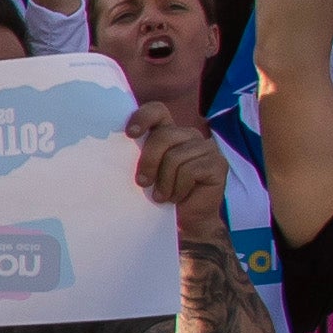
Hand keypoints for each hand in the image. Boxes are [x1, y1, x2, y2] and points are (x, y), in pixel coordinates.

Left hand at [129, 104, 222, 225]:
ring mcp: (207, 148)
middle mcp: (190, 135)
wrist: (185, 222)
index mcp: (170, 132)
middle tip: (142, 183)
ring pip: (175, 157)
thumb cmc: (161, 196)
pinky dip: (178, 188)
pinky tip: (178, 197)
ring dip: (164, 182)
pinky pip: (190, 171)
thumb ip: (138, 155)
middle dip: (148, 161)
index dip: (143, 117)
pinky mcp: (218, 164)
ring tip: (163, 196)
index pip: (157, 110)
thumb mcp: (146, 172)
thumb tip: (114, 144)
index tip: (130, 134)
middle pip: (164, 136)